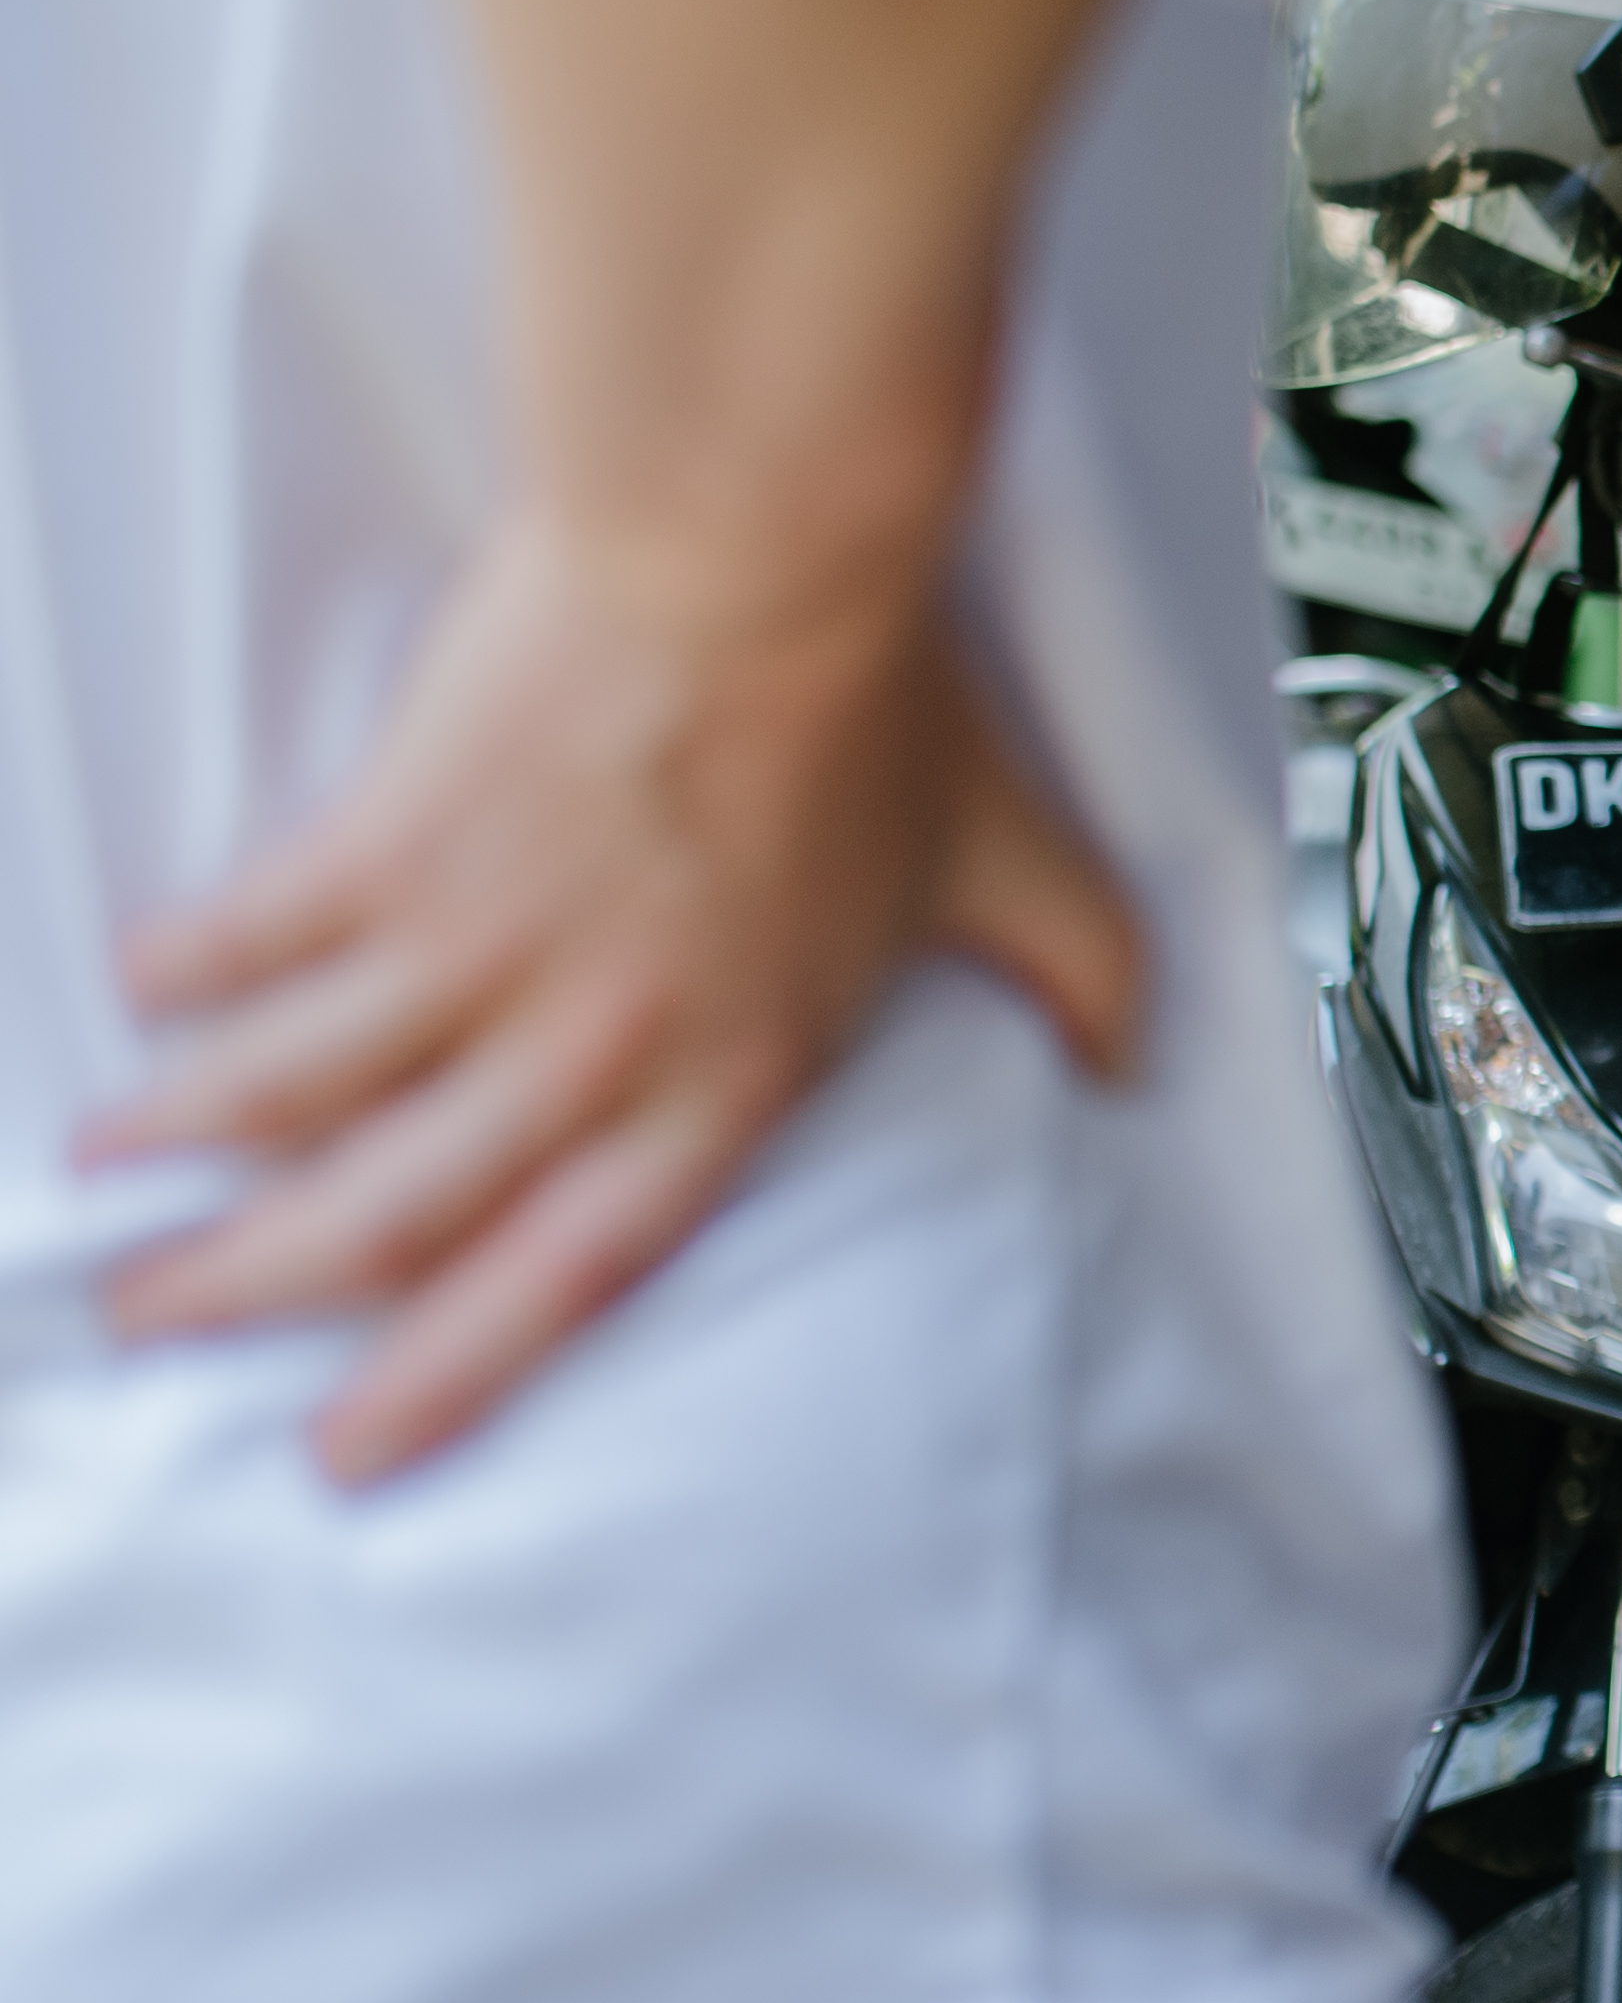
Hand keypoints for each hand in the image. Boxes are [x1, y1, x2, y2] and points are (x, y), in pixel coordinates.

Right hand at [81, 514, 1138, 1481]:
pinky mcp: (392, 840)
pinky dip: (188, 973)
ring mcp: (478, 947)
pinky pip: (257, 941)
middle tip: (150, 1321)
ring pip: (293, 1093)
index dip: (446, 1375)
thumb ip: (1075, 976)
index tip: (347, 1452)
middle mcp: (592, 1042)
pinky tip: (145, 991)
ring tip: (109, 1174)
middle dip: (250, 1287)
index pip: (568, 1275)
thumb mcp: (1013, 864)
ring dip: (185, 1142)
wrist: (763, 550)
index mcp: (727, 1076)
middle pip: (390, 1214)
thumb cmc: (882, 700)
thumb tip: (1131, 1058)